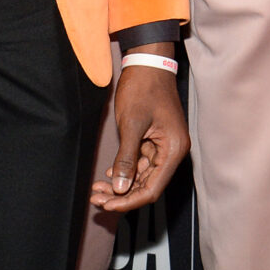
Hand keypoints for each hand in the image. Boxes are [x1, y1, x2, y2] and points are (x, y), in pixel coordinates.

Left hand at [90, 54, 188, 212]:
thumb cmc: (143, 89)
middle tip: (95, 198)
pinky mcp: (155, 142)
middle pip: (148, 185)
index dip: (129, 201)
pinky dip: (125, 171)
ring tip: (97, 189)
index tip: (107, 204)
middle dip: (122, 196)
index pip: (153, 188)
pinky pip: (141, 165)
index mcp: (174, 149)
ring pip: (142, 177)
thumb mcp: (132, 125)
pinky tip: (108, 173)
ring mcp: (164, 147)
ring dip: (121, 185)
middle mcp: (172, 152)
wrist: (148, 65)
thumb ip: (127, 159)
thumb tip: (120, 189)